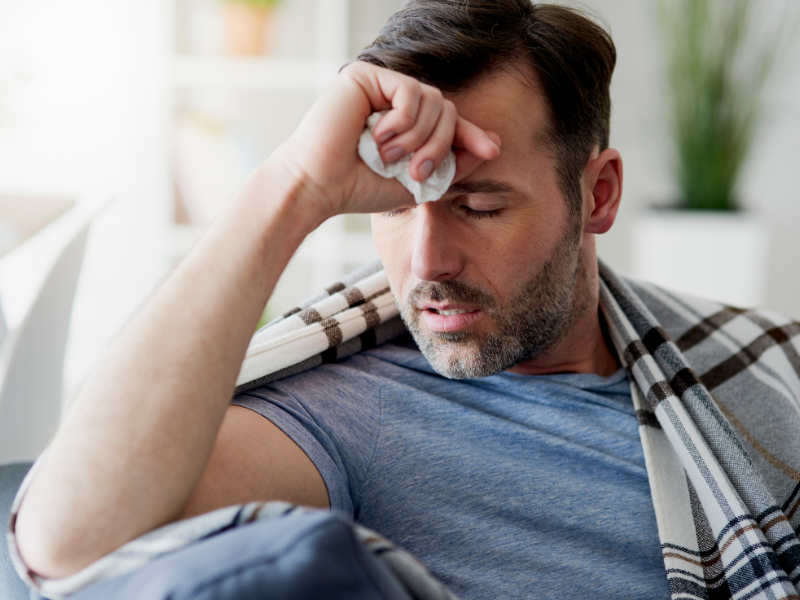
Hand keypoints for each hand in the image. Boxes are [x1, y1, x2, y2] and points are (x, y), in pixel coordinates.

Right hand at [274, 61, 500, 219]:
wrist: (321, 186)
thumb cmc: (360, 188)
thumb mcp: (419, 182)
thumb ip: (454, 164)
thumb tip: (493, 145)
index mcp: (405, 124)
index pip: (448, 121)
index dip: (471, 134)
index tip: (492, 151)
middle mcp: (393, 102)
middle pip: (446, 109)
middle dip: (440, 145)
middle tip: (418, 172)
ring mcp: (380, 87)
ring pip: (433, 100)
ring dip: (418, 137)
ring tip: (390, 157)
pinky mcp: (366, 76)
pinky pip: (410, 91)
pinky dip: (403, 121)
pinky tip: (379, 137)